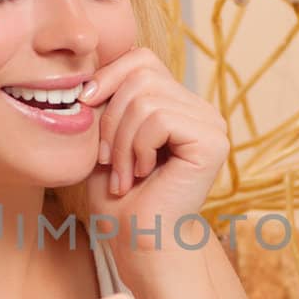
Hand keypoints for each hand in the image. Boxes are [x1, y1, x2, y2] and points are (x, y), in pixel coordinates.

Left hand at [80, 48, 229, 250]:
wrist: (138, 240)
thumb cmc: (118, 196)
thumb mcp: (102, 135)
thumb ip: (104, 97)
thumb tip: (90, 63)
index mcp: (177, 102)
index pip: (140, 58)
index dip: (106, 78)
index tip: (85, 110)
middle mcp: (200, 108)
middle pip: (141, 73)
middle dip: (110, 117)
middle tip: (108, 160)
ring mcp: (211, 122)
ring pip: (146, 98)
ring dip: (120, 140)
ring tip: (123, 173)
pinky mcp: (214, 141)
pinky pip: (160, 119)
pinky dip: (138, 147)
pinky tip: (142, 174)